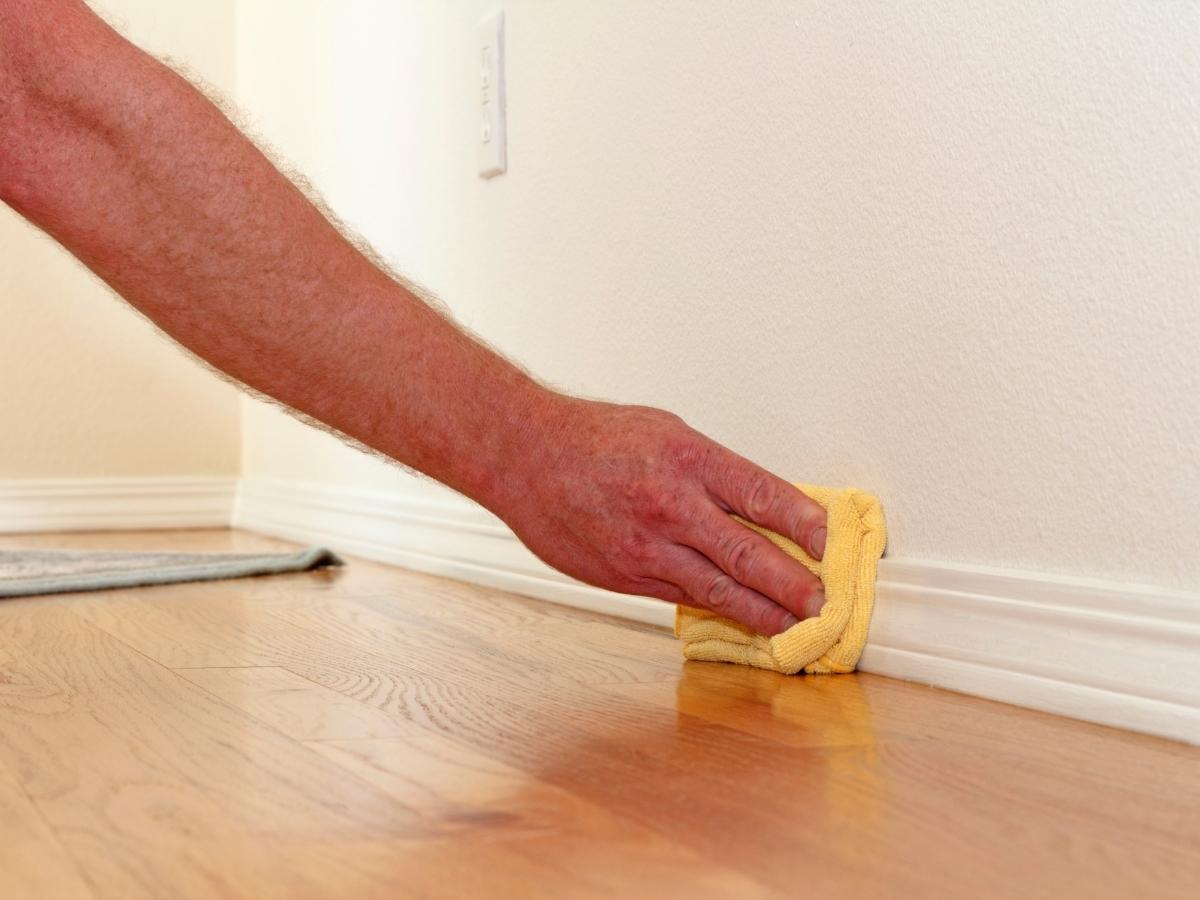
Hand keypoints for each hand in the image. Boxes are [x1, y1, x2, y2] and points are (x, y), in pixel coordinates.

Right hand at [493, 396, 827, 635]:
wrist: (525, 457)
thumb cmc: (595, 439)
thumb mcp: (666, 433)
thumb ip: (712, 473)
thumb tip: (759, 507)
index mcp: (689, 459)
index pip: (764, 495)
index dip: (806, 524)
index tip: (833, 543)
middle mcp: (672, 504)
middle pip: (749, 553)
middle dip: (796, 584)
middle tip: (826, 604)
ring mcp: (647, 546)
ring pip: (719, 588)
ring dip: (764, 612)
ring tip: (796, 627)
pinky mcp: (626, 576)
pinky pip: (681, 597)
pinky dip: (716, 609)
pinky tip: (740, 620)